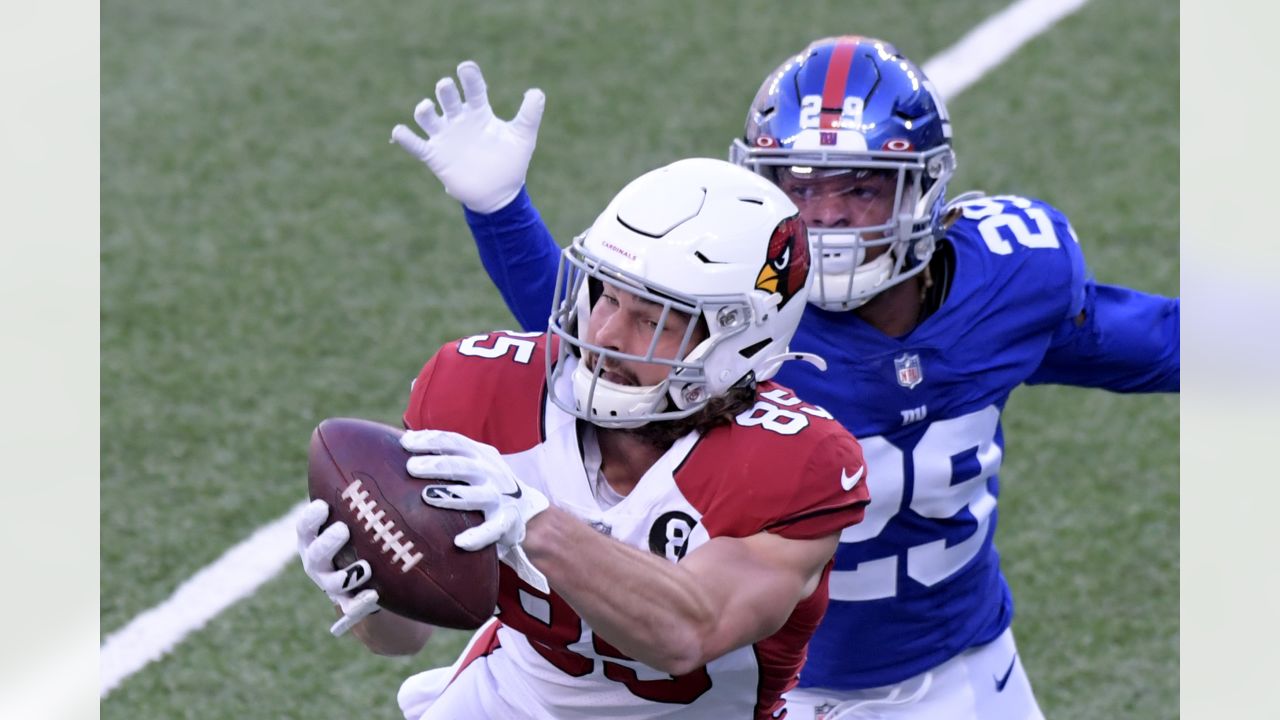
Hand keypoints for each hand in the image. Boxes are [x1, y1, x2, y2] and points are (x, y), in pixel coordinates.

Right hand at [296, 499, 380, 635]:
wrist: (378, 579)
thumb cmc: (369, 533)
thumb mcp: (365, 512)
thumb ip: (366, 489)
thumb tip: (391, 441)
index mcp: (317, 536)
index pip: (306, 526)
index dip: (311, 518)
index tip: (323, 506)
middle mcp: (318, 561)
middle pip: (315, 554)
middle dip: (327, 543)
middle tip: (343, 530)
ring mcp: (331, 585)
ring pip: (331, 583)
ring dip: (346, 575)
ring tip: (364, 567)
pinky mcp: (349, 605)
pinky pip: (350, 609)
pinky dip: (360, 604)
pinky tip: (374, 595)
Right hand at [390, 60, 545, 213]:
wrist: (498, 195)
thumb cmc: (510, 163)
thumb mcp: (522, 138)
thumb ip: (529, 115)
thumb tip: (537, 92)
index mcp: (479, 112)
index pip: (473, 88)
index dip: (469, 76)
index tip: (466, 68)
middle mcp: (459, 120)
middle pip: (447, 97)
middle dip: (445, 90)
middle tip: (446, 87)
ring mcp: (445, 137)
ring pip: (427, 117)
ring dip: (424, 110)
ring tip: (427, 108)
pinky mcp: (435, 156)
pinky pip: (416, 145)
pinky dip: (405, 138)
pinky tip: (400, 131)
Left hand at [402, 429, 550, 592]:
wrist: (526, 512)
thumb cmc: (485, 484)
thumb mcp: (472, 463)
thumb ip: (446, 454)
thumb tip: (402, 442)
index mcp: (480, 454)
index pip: (454, 442)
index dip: (430, 440)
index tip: (405, 443)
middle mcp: (490, 473)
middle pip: (462, 465)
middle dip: (436, 464)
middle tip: (411, 467)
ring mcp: (500, 497)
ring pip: (476, 496)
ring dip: (451, 495)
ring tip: (426, 495)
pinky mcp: (506, 522)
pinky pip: (492, 530)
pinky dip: (478, 536)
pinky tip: (459, 542)